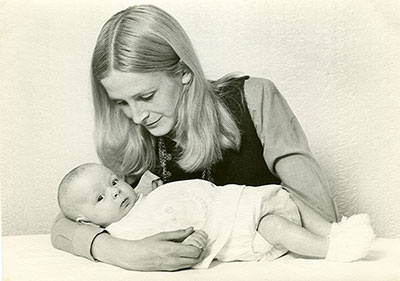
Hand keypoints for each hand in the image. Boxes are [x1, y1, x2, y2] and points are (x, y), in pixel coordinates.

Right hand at [92, 227, 206, 270]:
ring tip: (191, 246)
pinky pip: (185, 266)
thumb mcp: (162, 235)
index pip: (194, 251)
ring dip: (195, 255)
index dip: (200, 245)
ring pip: (192, 263)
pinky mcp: (171, 269)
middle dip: (200, 250)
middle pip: (196, 259)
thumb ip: (178, 233)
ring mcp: (173, 267)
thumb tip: (190, 230)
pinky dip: (189, 259)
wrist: (135, 257)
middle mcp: (174, 261)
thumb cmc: (146, 245)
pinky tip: (185, 252)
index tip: (199, 238)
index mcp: (172, 250)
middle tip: (198, 242)